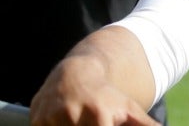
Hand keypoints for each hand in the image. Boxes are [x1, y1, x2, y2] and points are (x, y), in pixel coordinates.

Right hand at [29, 57, 159, 125]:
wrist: (75, 74)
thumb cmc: (107, 97)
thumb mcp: (128, 109)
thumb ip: (145, 124)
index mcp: (100, 116)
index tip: (105, 124)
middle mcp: (75, 116)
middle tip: (95, 120)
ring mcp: (54, 118)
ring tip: (79, 120)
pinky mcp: (37, 120)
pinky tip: (64, 122)